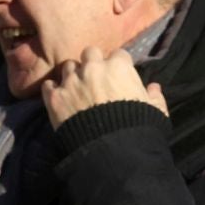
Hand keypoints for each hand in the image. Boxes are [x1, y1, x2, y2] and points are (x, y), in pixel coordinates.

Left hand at [41, 47, 168, 127]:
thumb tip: (154, 87)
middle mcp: (93, 68)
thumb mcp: (155, 111)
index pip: (118, 55)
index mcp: (118, 67)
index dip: (118, 66)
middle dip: (93, 63)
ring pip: (68, 66)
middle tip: (94, 78)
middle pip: (90, 53)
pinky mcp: (55, 98)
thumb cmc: (137, 128)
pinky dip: (53, 90)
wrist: (110, 151)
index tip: (118, 76)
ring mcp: (72, 81)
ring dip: (72, 75)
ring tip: (75, 89)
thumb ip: (155, 97)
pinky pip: (49, 85)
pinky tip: (58, 98)